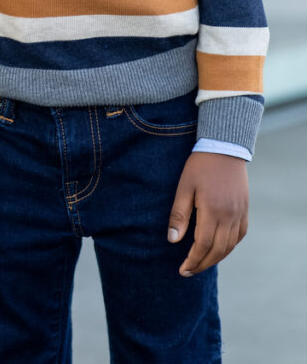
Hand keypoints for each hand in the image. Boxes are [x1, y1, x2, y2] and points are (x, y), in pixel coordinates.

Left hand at [167, 152, 248, 275]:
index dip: (192, 260)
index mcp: (212, 211)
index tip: (182, 269)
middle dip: (202, 264)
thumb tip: (173, 240)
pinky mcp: (245, 210)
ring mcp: (240, 214)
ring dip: (215, 258)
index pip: (203, 245)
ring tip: (201, 263)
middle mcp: (229, 216)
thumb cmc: (199, 165)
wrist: (224, 148)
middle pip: (217, 250)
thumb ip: (179, 214)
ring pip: (230, 246)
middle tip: (188, 271)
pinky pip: (239, 235)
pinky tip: (219, 248)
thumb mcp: (184, 187)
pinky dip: (229, 246)